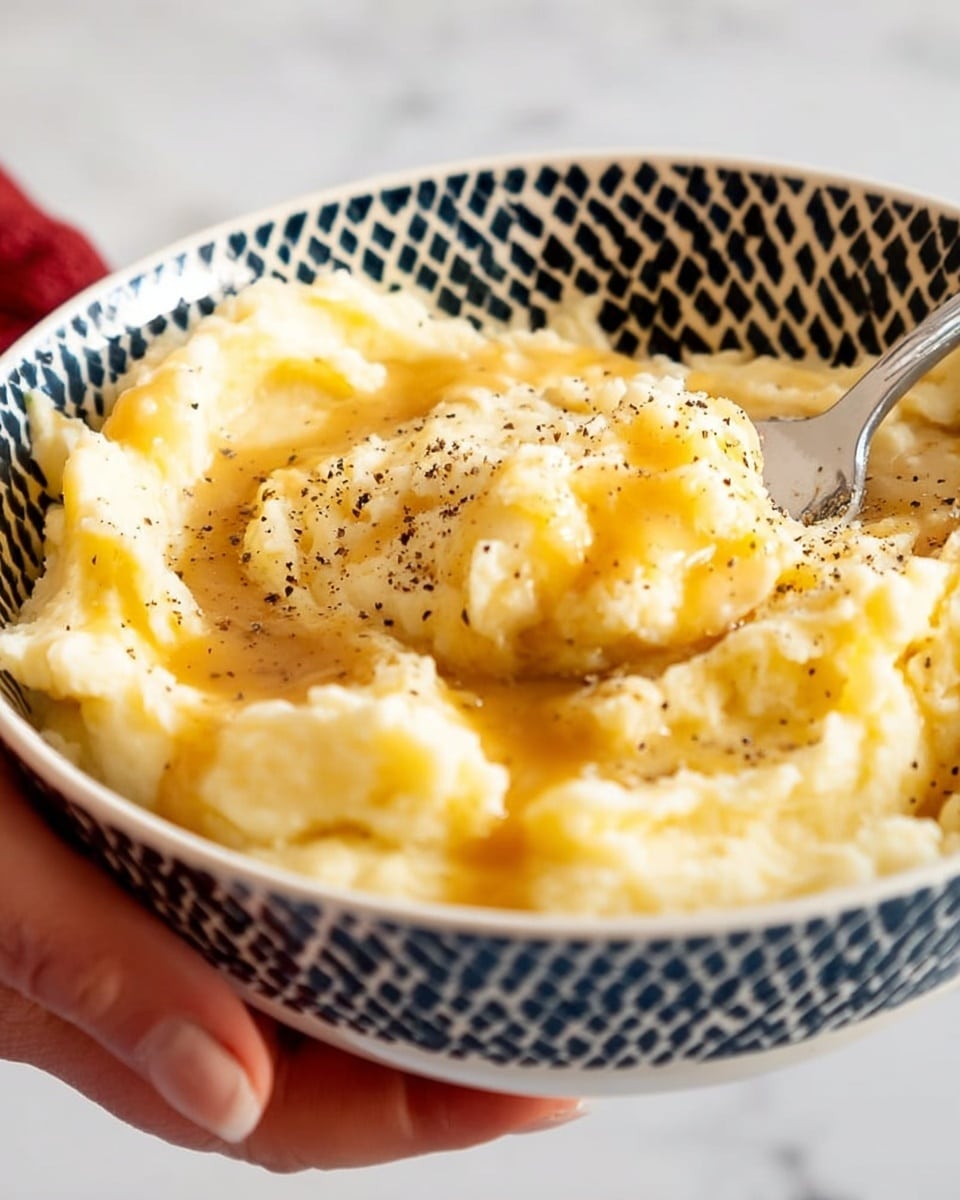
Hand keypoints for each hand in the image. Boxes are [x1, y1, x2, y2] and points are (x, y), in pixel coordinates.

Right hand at [0, 759, 580, 1170]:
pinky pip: (295, 884)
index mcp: (118, 1023)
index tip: (541, 1080)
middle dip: (453, 1052)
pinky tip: (424, 843)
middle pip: (331, 1057)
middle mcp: (165, 979)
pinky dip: (370, 879)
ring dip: (421, 966)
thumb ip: (95, 975)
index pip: (293, 1115)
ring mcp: (177, 910)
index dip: (423, 1114)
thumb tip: (231, 1092)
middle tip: (573, 1009)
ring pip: (321, 975)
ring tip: (529, 935)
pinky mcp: (184, 839)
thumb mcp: (3, 880)